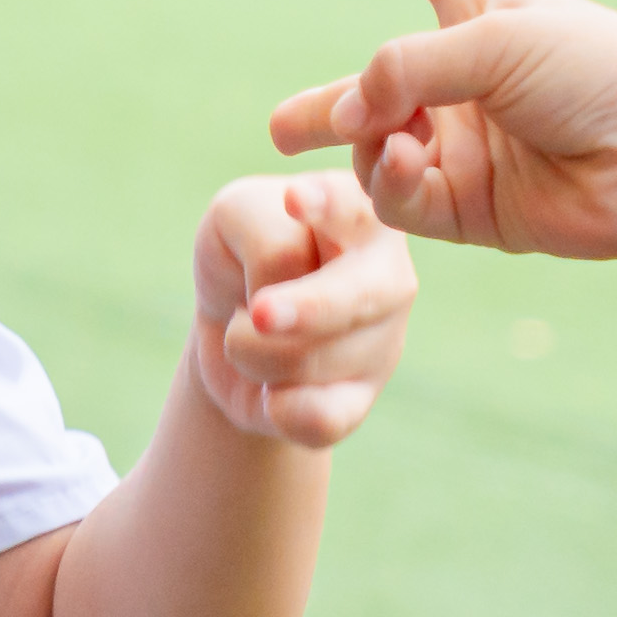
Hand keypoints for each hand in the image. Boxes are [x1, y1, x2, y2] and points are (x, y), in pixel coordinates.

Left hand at [187, 169, 417, 445]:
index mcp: (361, 213)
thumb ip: (269, 238)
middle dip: (308, 309)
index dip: (328, 207)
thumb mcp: (236, 218)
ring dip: (251, 351)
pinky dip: (280, 410)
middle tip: (259, 316)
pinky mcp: (360, 399)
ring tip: (245, 335)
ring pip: (313, 358)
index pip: (352, 208)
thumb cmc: (241, 256)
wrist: (228, 326)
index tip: (293, 200)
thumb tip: (291, 305)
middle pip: (356, 295)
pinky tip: (269, 397)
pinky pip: (320, 417)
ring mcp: (383, 341)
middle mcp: (388, 274)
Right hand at [272, 0, 616, 261]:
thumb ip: (402, 70)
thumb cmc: (597, 73)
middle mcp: (470, 81)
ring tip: (385, 134)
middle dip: (330, 108)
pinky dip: (388, 178)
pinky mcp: (468, 207)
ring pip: (374, 147)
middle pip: (380, 86)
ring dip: (364, 137)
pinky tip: (404, 160)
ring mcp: (466, 147)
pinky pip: (399, 196)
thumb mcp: (494, 38)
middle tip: (282, 129)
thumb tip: (342, 123)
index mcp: (487, 13)